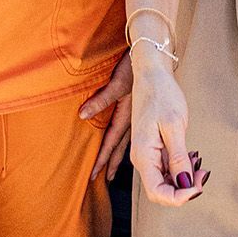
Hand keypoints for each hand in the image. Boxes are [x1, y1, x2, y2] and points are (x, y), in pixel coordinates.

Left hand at [79, 52, 132, 184]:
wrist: (155, 57)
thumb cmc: (135, 67)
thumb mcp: (117, 82)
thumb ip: (101, 99)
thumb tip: (82, 115)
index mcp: (127, 116)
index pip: (111, 143)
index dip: (102, 159)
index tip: (94, 175)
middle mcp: (134, 121)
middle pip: (120, 147)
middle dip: (111, 163)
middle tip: (105, 179)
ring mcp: (140, 117)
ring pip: (128, 141)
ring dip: (119, 155)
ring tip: (114, 167)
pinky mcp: (143, 112)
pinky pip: (134, 132)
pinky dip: (130, 143)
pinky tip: (131, 145)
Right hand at [128, 57, 207, 207]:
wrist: (152, 75)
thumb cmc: (162, 95)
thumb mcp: (174, 126)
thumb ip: (179, 158)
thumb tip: (185, 183)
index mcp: (143, 156)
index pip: (157, 193)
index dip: (179, 198)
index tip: (198, 187)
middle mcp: (142, 159)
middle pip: (161, 190)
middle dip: (184, 188)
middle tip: (204, 172)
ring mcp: (147, 154)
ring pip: (165, 180)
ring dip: (184, 177)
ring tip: (200, 161)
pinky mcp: (153, 149)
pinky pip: (166, 168)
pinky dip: (181, 167)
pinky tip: (192, 156)